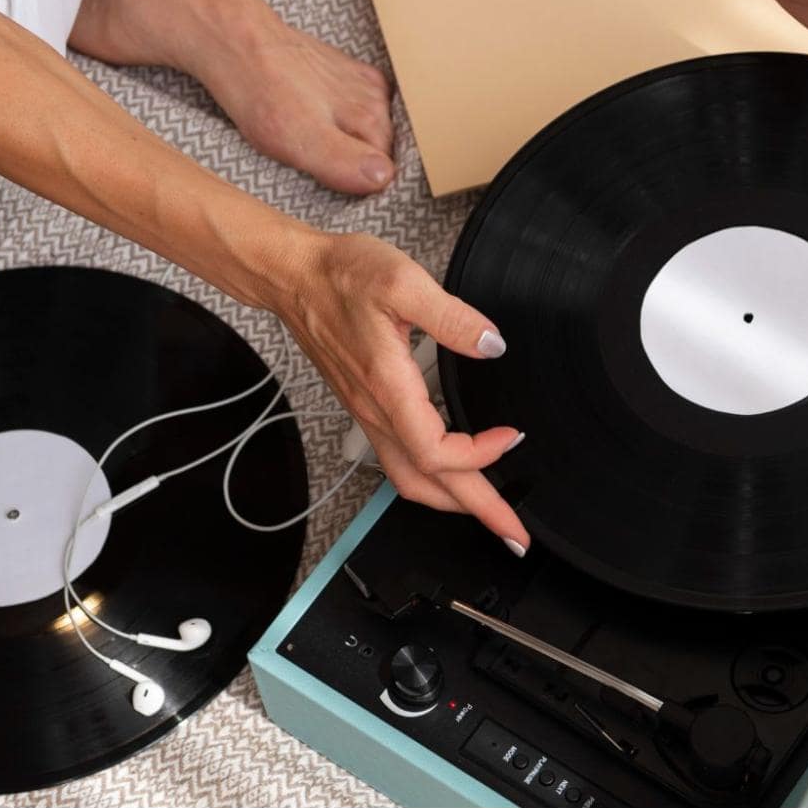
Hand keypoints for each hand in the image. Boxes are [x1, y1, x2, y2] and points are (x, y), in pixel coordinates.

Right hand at [268, 231, 530, 552]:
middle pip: (426, 483)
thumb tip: (492, 345)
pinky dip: (430, 477)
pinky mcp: (364, 406)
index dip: (479, 456)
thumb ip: (452, 317)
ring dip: (451, 501)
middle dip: (476, 510)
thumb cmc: (340, 276)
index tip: (512, 436)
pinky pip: (397, 459)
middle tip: (514, 531)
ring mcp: (367, 412)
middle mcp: (375, 409)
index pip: (435, 452)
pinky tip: (448, 468)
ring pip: (408, 478)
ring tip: (486, 508)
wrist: (294, 277)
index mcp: (387, 386)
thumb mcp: (403, 281)